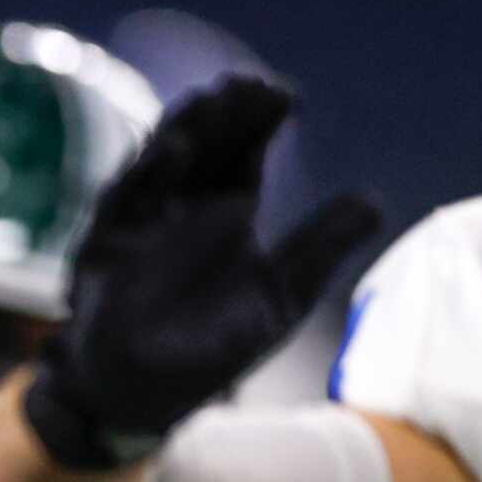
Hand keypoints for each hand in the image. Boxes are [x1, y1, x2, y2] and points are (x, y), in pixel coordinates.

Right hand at [25, 77, 380, 469]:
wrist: (145, 396)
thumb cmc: (210, 351)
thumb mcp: (281, 298)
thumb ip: (321, 247)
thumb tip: (375, 200)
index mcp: (227, 212)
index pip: (245, 153)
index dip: (262, 121)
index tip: (287, 97)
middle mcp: (183, 207)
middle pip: (206, 144)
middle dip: (226, 113)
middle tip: (250, 84)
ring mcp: (143, 221)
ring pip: (162, 158)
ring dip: (186, 127)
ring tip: (213, 98)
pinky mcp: (107, 244)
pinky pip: (124, 198)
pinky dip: (148, 171)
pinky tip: (176, 147)